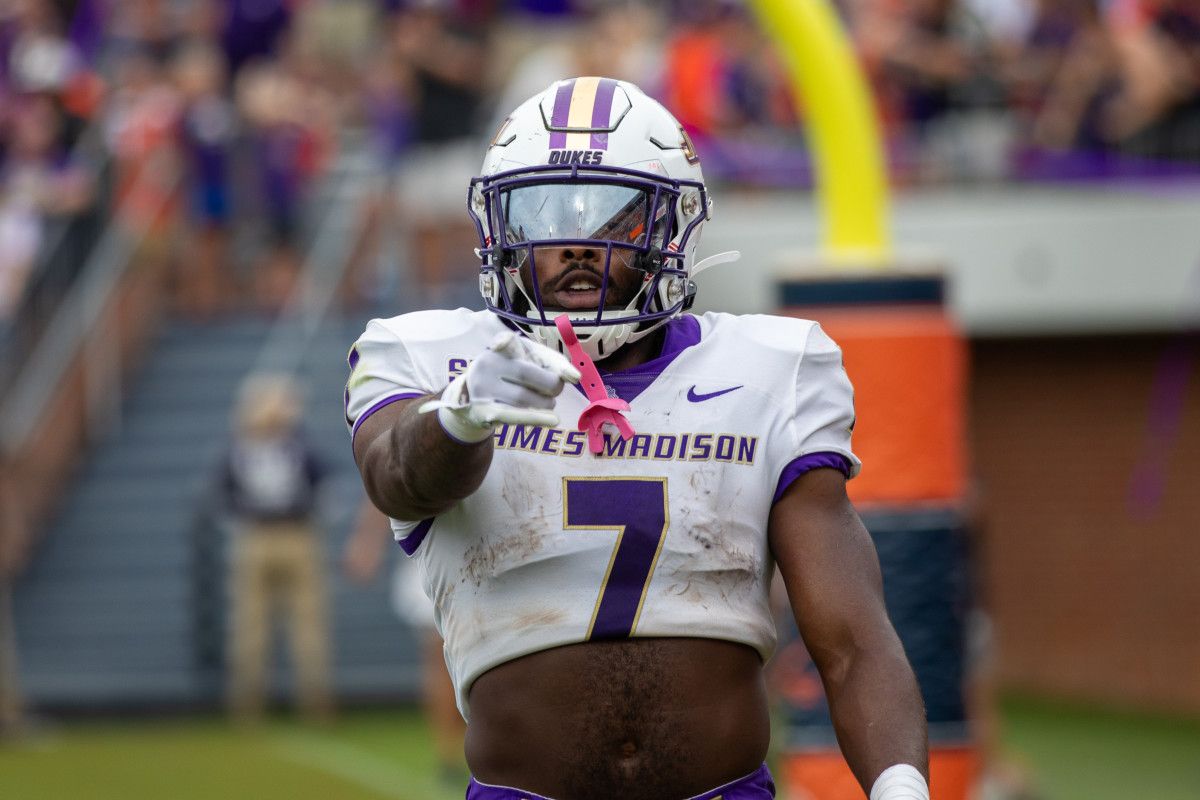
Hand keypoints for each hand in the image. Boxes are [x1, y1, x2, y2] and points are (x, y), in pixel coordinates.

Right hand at [419, 331, 580, 441]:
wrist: (470, 401)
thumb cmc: (507, 377)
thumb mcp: (526, 361)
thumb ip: (552, 363)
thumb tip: (574, 376)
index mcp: (497, 348)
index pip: (519, 344)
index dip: (543, 356)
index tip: (568, 370)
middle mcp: (486, 365)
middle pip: (526, 374)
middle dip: (550, 384)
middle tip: (556, 390)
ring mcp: (481, 389)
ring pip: (523, 398)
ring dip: (544, 403)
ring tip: (548, 403)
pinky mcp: (483, 412)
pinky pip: (513, 416)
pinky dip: (536, 418)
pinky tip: (553, 420)